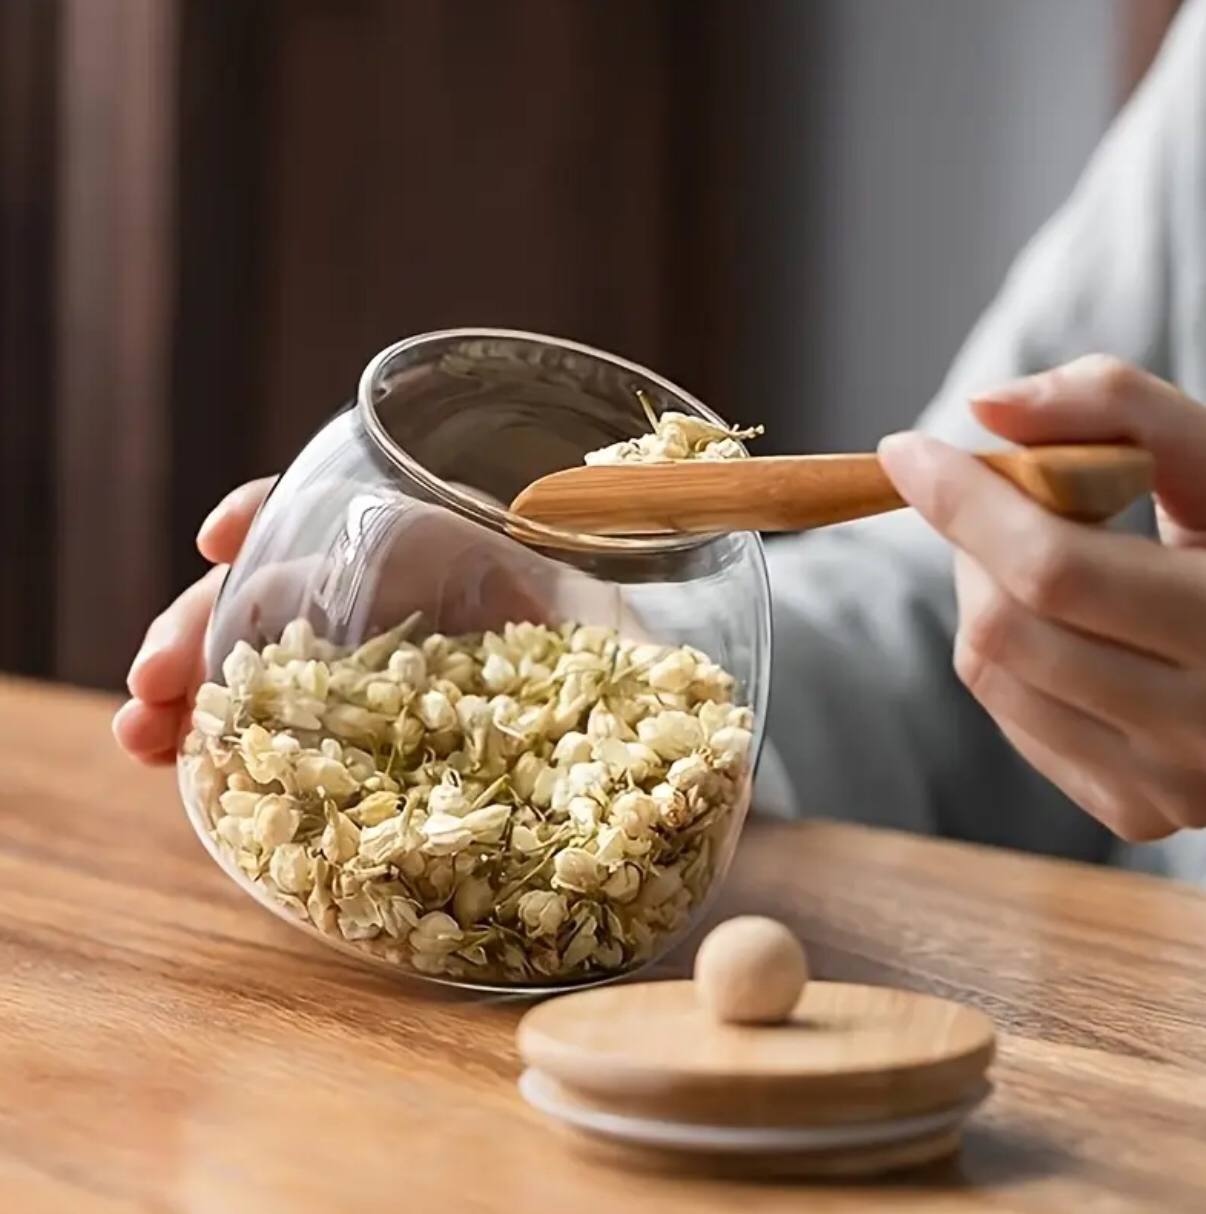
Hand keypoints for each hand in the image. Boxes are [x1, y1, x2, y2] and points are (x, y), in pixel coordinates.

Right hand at [114, 476, 633, 765]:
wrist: (642, 724)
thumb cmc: (644, 657)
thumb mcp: (637, 631)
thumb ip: (628, 621)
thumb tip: (644, 629)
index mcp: (456, 550)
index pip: (349, 507)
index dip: (277, 512)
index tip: (221, 538)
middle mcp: (401, 598)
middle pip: (284, 592)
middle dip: (208, 626)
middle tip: (153, 687)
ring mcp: (378, 663)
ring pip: (269, 662)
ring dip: (196, 692)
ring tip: (142, 741)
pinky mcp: (373, 729)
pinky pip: (298, 731)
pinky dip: (245, 746)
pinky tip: (191, 773)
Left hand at [878, 355, 1205, 841]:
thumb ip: (1115, 408)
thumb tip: (984, 408)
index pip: (1054, 569)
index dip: (964, 504)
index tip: (905, 450)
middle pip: (1006, 625)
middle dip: (974, 544)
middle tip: (997, 501)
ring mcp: (1169, 783)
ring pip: (991, 672)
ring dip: (984, 594)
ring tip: (1041, 555)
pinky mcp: (1134, 810)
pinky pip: (1010, 715)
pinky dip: (1007, 652)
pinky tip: (1066, 624)